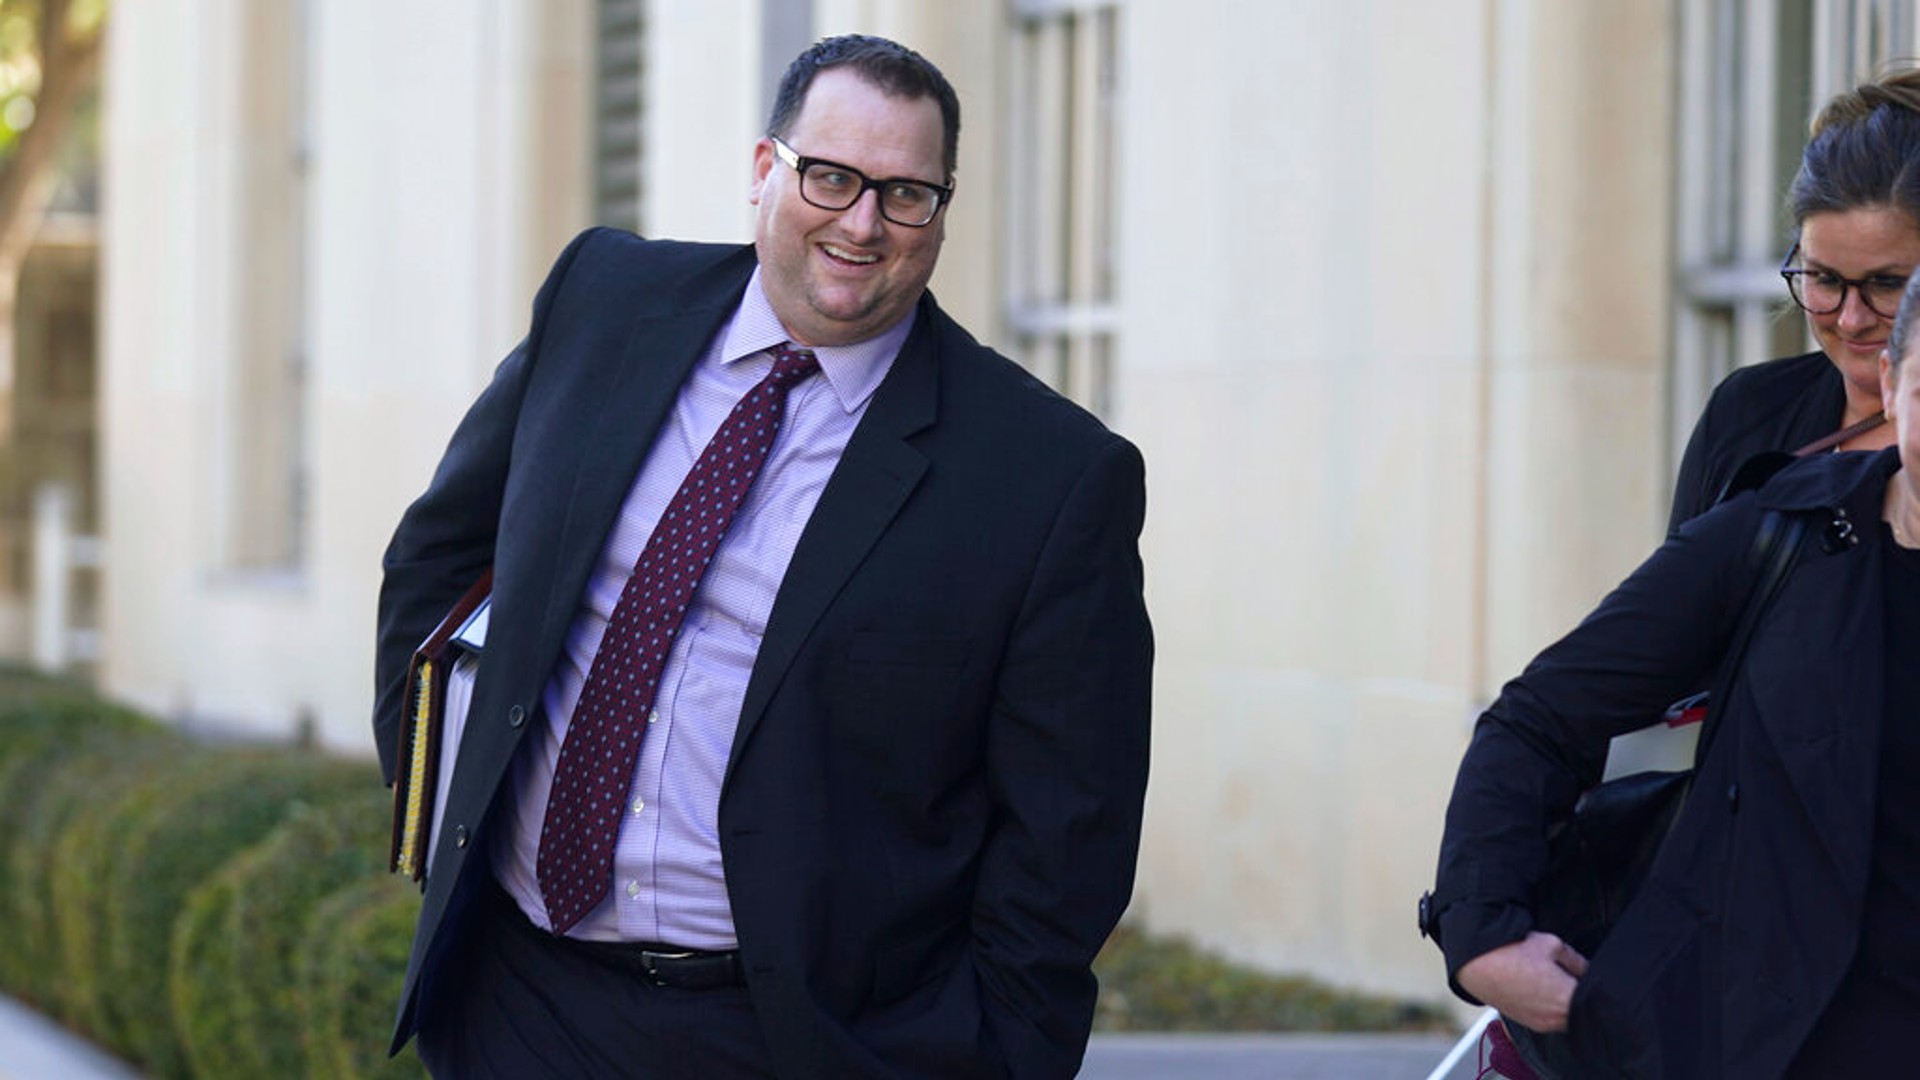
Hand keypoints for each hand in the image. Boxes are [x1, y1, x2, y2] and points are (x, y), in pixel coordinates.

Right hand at [1456, 931, 1588, 1032]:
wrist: (1479, 965)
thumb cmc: (1513, 952)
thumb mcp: (1552, 945)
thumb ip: (1577, 960)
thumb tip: (1588, 970)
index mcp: (1567, 999)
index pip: (1598, 1000)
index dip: (1597, 987)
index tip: (1594, 979)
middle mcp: (1556, 1018)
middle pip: (1584, 1012)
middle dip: (1583, 997)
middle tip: (1573, 978)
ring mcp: (1542, 1025)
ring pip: (1567, 1018)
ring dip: (1566, 1005)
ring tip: (1554, 984)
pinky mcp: (1530, 1025)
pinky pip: (1550, 1020)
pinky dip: (1551, 1010)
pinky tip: (1542, 991)